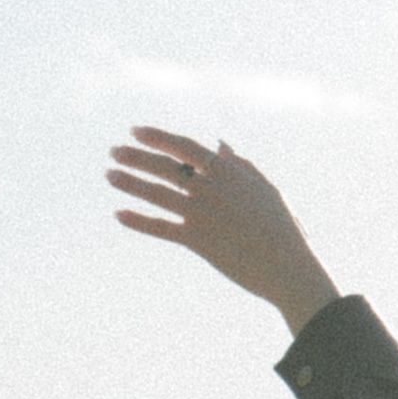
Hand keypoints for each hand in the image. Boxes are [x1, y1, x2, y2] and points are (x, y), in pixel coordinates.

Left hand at [106, 129, 339, 333]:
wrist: (288, 267)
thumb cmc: (282, 228)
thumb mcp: (266, 189)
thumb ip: (241, 165)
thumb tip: (219, 146)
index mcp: (230, 173)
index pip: (185, 147)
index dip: (157, 137)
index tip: (135, 131)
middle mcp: (212, 190)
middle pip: (165, 167)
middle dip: (136, 157)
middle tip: (114, 151)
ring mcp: (203, 215)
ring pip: (157, 194)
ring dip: (130, 183)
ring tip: (110, 175)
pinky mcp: (197, 241)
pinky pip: (161, 228)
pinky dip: (138, 221)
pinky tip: (119, 214)